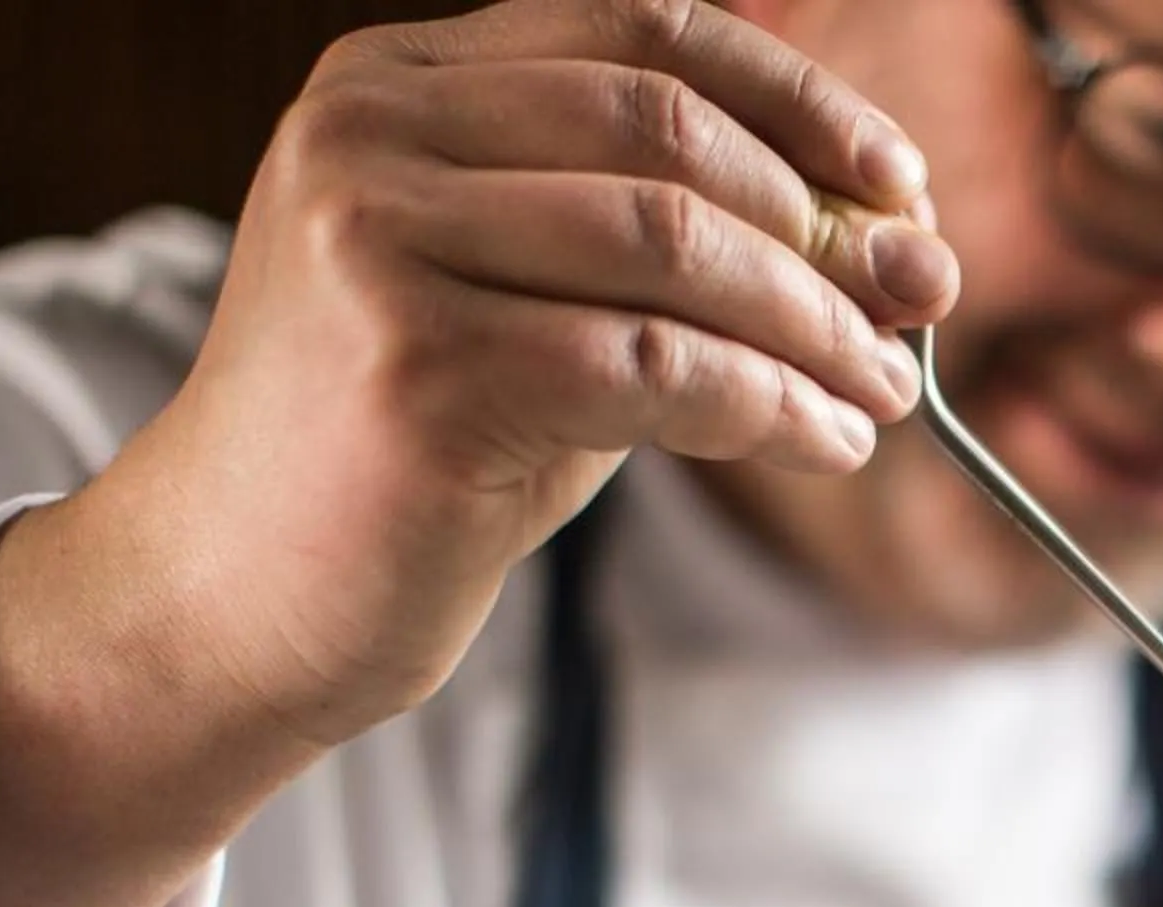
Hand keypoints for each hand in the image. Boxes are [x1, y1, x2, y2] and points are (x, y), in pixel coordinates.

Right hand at [115, 0, 957, 745]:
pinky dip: (773, 406)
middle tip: (923, 304)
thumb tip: (891, 247)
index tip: (899, 183)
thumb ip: (673, 248)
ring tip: (881, 394)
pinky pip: (661, 369)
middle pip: (672, 136)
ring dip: (815, 326)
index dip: (799, 102)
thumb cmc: (411, 452)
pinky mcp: (420, 370)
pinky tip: (824, 443)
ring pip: (678, 249)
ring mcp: (381, 246)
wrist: (238, 594)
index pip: (644, 34)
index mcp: (394, 81)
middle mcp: (371, 134)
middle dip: (825, 226)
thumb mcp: (537, 304)